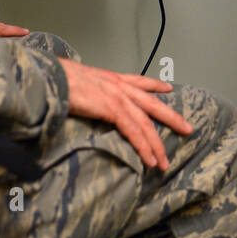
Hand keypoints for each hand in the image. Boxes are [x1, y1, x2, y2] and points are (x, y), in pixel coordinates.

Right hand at [59, 59, 192, 170]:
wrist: (49, 76)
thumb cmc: (57, 78)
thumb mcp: (77, 79)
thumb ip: (87, 87)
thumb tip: (82, 93)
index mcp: (111, 78)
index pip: (140, 80)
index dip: (156, 85)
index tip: (168, 88)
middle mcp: (119, 85)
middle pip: (153, 104)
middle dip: (172, 117)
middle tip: (187, 128)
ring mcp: (117, 97)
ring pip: (146, 123)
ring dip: (157, 145)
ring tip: (164, 161)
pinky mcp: (112, 109)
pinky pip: (134, 132)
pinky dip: (144, 147)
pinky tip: (150, 159)